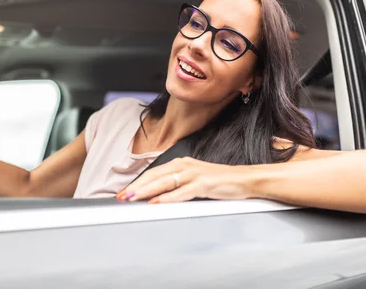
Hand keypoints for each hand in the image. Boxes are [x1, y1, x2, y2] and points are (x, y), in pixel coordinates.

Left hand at [116, 157, 249, 203]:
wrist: (244, 179)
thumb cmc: (219, 182)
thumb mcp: (194, 180)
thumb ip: (177, 185)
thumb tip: (157, 197)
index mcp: (180, 163)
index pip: (153, 173)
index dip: (137, 183)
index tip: (123, 192)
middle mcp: (184, 165)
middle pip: (154, 176)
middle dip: (136, 187)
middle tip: (121, 197)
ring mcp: (194, 174)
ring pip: (164, 182)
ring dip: (146, 191)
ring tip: (132, 198)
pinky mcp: (203, 184)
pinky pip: (181, 192)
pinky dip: (167, 198)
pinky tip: (156, 203)